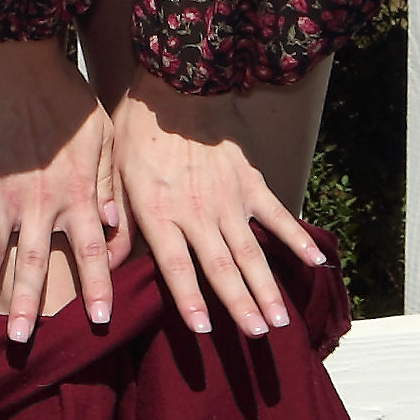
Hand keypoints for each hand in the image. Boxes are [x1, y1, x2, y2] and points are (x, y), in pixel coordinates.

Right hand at [0, 48, 126, 342]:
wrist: (17, 67)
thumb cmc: (67, 100)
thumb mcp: (103, 139)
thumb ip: (110, 185)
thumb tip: (116, 226)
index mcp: (75, 197)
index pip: (91, 253)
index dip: (97, 288)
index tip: (98, 322)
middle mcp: (36, 207)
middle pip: (34, 266)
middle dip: (29, 307)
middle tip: (22, 342)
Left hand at [107, 76, 323, 338]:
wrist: (177, 83)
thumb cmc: (138, 129)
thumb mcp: (114, 174)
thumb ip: (117, 222)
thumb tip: (105, 263)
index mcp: (160, 211)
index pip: (177, 266)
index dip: (190, 299)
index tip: (204, 330)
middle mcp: (197, 211)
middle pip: (221, 267)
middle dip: (240, 305)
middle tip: (258, 336)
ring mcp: (228, 198)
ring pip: (250, 251)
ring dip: (266, 287)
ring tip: (279, 319)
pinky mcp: (250, 181)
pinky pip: (276, 214)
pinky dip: (296, 238)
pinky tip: (314, 262)